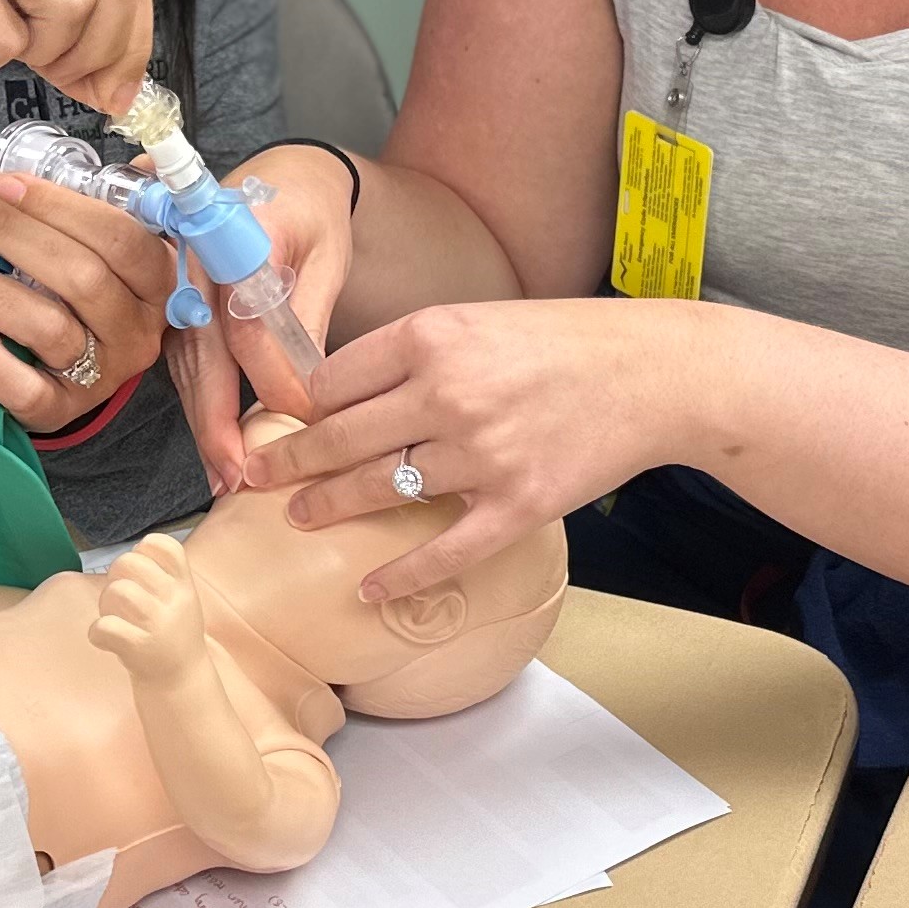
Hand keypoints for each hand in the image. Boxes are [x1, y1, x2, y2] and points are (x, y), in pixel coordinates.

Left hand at [0, 171, 177, 433]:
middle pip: (79, 277)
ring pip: (44, 327)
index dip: (58, 206)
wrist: (84, 371)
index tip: (0, 183)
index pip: (119, 237)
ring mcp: (101, 375)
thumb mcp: (110, 249)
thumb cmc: (90, 294)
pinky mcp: (61, 411)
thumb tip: (104, 161)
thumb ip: (102, 207)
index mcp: (156, 280)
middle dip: (7, 231)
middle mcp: (136, 330)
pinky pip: (20, 385)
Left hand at [85, 535, 208, 682]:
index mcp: (184, 586)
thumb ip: (165, 575)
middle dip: (115, 574)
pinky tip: (104, 639)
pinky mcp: (139, 648)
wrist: (181, 682)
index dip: (143, 549)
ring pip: (118, 591)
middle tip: (120, 596)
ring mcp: (158, 625)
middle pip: (130, 562)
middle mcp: (174, 602)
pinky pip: (105, 626)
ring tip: (113, 617)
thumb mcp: (183, 600)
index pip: (165, 546)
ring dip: (106, 603)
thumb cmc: (172, 635)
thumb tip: (135, 551)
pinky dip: (96, 632)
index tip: (141, 568)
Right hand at [167, 145, 357, 490]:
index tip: (304, 421)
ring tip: (225, 477)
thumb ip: (312, 313)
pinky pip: (185, 362)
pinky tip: (216, 447)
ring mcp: (177, 285)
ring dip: (205, 424)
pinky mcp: (177, 306)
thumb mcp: (327, 254)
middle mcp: (193, 263)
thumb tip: (312, 387)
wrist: (283, 176)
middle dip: (217, 422)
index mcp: (233, 238)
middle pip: (202, 354)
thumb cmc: (310, 213)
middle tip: (237, 478)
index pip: (248, 324)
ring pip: (186, 366)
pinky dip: (200, 405)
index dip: (275, 379)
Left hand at [243, 296, 693, 600]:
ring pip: (379, 490)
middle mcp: (448, 392)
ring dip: (329, 508)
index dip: (296, 406)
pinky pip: (442, 550)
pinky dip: (399, 575)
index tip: (275, 424)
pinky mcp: (516, 504)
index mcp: (433, 335)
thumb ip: (416, 351)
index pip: (335, 378)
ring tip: (300, 517)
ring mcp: (481, 453)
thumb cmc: (568, 342)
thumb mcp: (480, 320)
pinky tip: (368, 587)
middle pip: (341, 437)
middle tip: (254, 479)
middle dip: (289, 463)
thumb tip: (344, 390)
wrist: (654, 374)